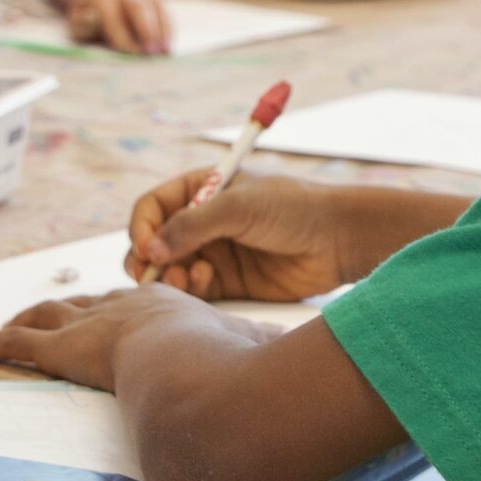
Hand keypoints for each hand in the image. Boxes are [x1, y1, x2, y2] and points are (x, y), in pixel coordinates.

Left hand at [0, 284, 259, 388]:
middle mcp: (123, 308)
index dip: (116, 308)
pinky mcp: (64, 351)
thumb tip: (289, 364)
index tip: (109, 313)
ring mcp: (91, 326)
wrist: (197, 367)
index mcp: (165, 308)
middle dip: (64, 307)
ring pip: (45, 317)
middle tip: (46, 312)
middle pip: (83, 303)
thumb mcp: (250, 353)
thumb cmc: (230, 365)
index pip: (132, 305)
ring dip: (22, 321)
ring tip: (0, 328)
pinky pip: (18, 345)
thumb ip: (260, 353)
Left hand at [66, 0, 170, 55]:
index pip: (113, 17)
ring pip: (156, 6)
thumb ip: (83, 24)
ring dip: (163, 29)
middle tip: (150, 52)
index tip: (130, 53)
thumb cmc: (91, 13)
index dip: (121, 35)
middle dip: (145, 29)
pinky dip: (170, 27)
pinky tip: (170, 46)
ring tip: (165, 51)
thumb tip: (94, 19)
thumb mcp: (78, 19)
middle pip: (138, 7)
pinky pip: (165, 10)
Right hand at [127, 170, 349, 300]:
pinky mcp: (228, 283)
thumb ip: (191, 225)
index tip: (145, 247)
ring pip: (169, 270)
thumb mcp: (239, 207)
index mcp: (202, 190)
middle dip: (147, 259)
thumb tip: (149, 249)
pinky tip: (203, 281)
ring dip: (168, 276)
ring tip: (186, 278)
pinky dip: (189, 289)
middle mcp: (202, 222)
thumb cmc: (293, 209)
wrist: (338, 240)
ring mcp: (214, 253)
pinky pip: (193, 290)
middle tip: (152, 273)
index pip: (153, 207)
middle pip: (153, 242)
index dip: (141, 227)